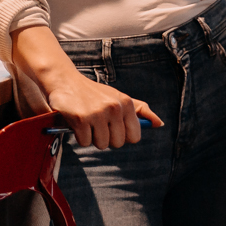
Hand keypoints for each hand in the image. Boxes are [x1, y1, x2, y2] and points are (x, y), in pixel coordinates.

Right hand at [41, 68, 163, 148]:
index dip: (122, 136)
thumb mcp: (119, 97)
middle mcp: (114, 108)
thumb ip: (140, 110)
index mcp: (126, 103)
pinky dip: (80, 137)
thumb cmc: (94, 93)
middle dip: (106, 138)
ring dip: (92, 138)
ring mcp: (98, 113)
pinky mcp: (82, 119)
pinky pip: (85, 142)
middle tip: (98, 124)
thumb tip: (159, 123)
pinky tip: (78, 123)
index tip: (113, 128)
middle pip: (117, 143)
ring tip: (88, 122)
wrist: (66, 81)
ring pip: (101, 145)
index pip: (134, 137)